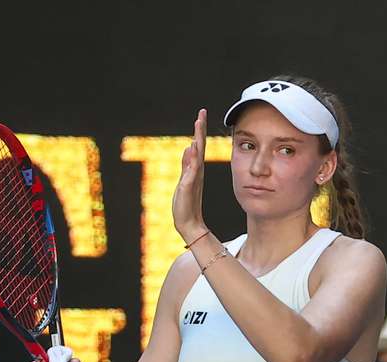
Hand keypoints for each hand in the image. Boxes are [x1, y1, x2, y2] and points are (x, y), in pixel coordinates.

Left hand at [172, 108, 208, 242]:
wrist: (189, 223)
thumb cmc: (185, 205)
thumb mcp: (184, 181)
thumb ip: (187, 165)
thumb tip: (188, 148)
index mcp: (195, 170)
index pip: (198, 146)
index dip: (199, 131)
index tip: (200, 115)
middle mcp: (197, 171)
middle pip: (200, 146)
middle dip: (200, 129)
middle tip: (202, 112)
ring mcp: (194, 178)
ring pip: (197, 154)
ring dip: (198, 138)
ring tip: (198, 123)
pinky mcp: (189, 187)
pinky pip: (192, 171)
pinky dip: (192, 159)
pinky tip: (192, 148)